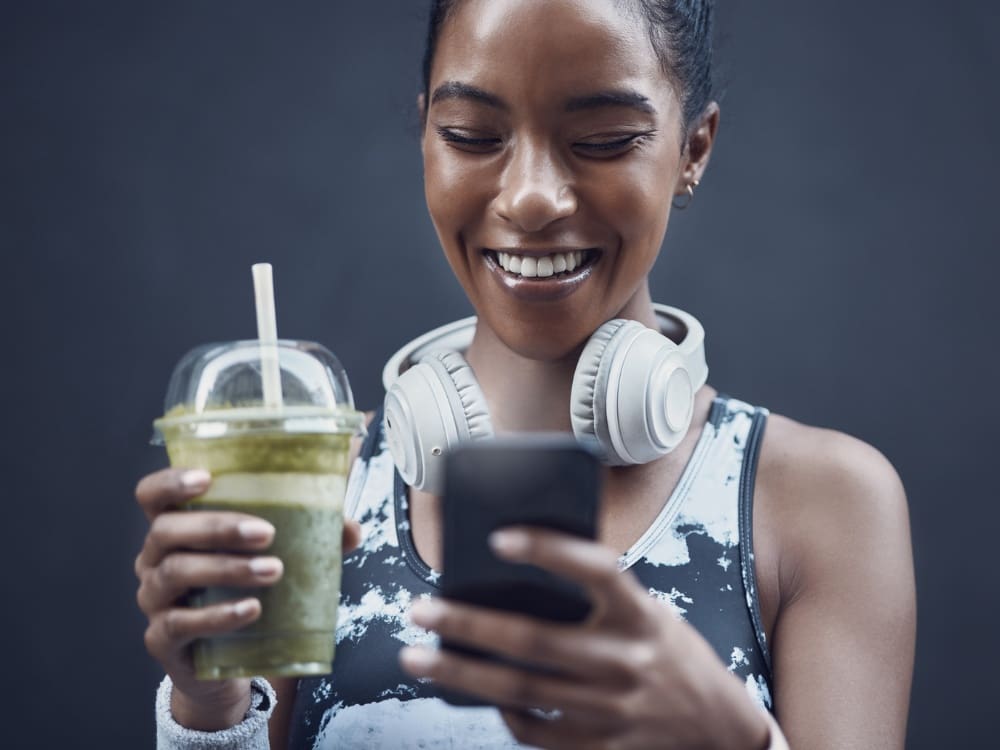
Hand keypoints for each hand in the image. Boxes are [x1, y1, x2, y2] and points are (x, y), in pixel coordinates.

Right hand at [134, 467, 360, 730]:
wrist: (227, 661)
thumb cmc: (245, 591)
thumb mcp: (273, 558)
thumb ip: (310, 539)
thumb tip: (352, 528)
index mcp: (176, 529)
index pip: (152, 496)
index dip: (170, 481)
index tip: (206, 477)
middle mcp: (154, 560)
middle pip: (166, 530)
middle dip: (217, 527)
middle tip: (267, 533)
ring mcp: (153, 600)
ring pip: (175, 572)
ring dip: (227, 568)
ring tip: (272, 571)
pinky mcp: (162, 640)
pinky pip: (180, 623)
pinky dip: (218, 614)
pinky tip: (251, 610)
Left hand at [399, 528, 768, 749]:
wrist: (721, 729)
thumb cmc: (672, 656)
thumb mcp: (651, 615)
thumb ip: (601, 600)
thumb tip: (521, 577)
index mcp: (643, 616)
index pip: (597, 570)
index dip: (548, 551)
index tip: (498, 538)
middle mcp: (627, 661)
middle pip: (535, 641)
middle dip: (469, 625)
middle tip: (420, 609)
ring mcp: (613, 710)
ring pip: (522, 691)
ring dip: (461, 675)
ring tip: (417, 659)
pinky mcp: (603, 747)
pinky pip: (538, 734)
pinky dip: (504, 714)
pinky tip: (478, 697)